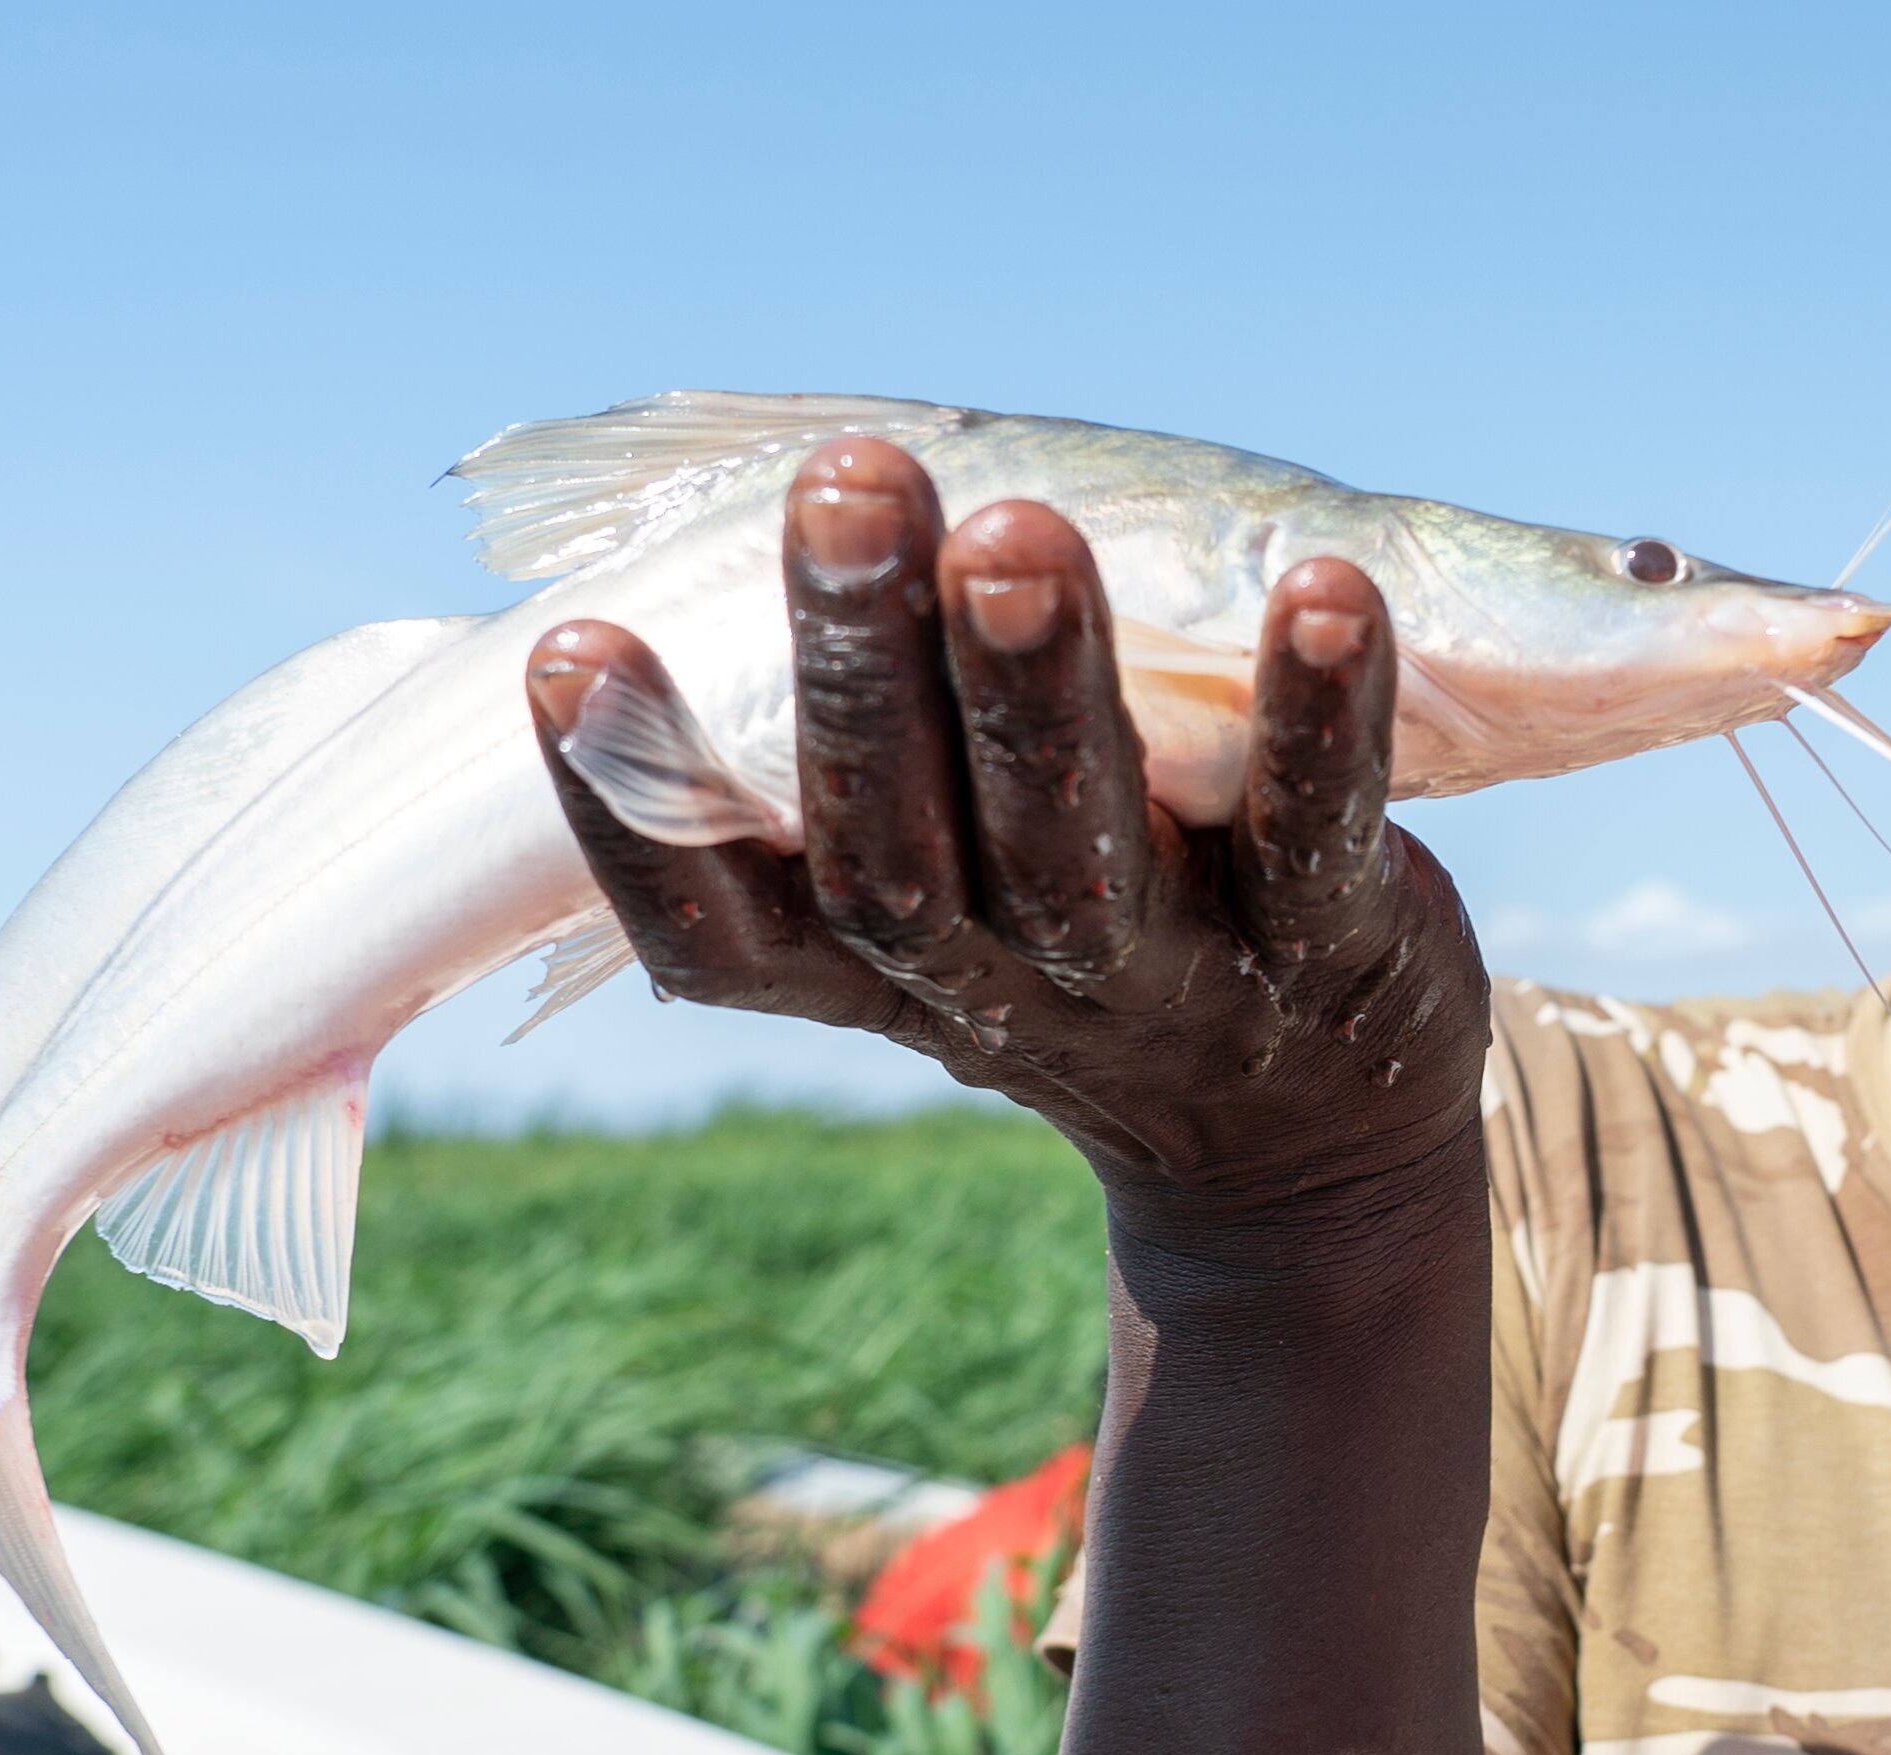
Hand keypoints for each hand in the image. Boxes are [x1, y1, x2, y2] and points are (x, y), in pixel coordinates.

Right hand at [525, 438, 1490, 1234]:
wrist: (1304, 1135)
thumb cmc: (1071, 933)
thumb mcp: (932, 882)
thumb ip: (837, 750)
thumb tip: (681, 515)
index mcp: (860, 966)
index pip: (709, 925)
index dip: (626, 804)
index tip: (565, 644)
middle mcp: (991, 982)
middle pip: (891, 852)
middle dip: (857, 666)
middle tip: (838, 484)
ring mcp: (1160, 979)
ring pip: (1075, 843)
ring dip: (1040, 681)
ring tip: (1015, 530)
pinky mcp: (1325, 950)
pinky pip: (1316, 830)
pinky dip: (1320, 716)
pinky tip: (1320, 593)